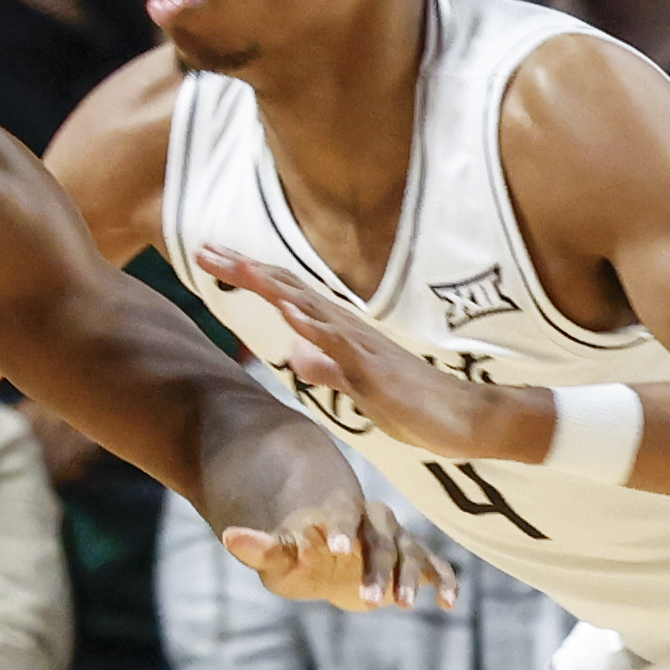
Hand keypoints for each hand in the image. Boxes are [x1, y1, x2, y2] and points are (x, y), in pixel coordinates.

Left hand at [197, 244, 539, 466]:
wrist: (465, 421)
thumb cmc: (415, 406)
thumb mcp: (357, 388)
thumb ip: (327, 367)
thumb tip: (294, 353)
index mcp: (341, 333)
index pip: (288, 296)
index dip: (250, 277)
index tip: (210, 259)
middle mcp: (349, 329)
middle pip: (291, 289)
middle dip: (247, 269)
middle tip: (205, 247)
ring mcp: (363, 346)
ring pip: (312, 307)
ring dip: (274, 286)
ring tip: (238, 265)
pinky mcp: (376, 370)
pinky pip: (342, 345)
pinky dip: (314, 327)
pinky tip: (289, 312)